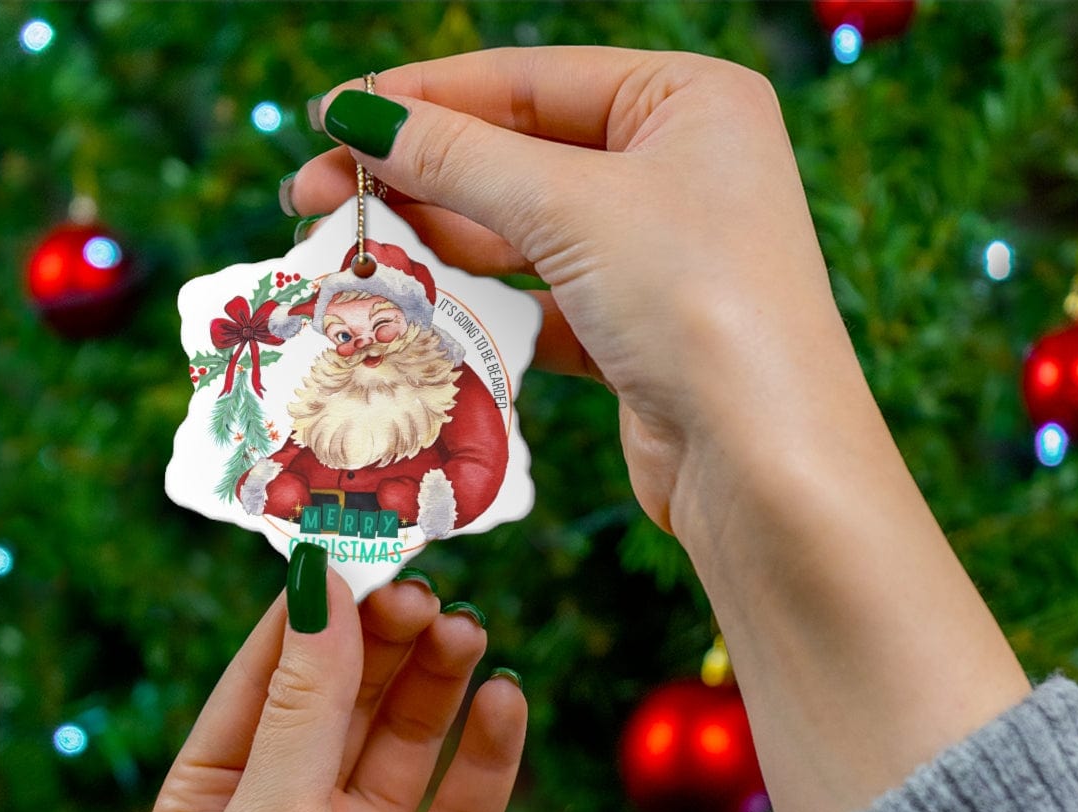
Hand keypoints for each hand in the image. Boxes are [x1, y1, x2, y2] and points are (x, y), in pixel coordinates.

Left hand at [149, 574, 524, 811]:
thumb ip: (304, 706)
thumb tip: (321, 583)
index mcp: (220, 795)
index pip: (269, 672)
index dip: (315, 607)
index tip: (362, 542)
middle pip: (348, 694)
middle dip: (386, 639)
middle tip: (429, 590)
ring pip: (411, 735)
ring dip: (439, 681)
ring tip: (469, 633)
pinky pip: (468, 799)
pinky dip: (490, 749)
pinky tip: (507, 702)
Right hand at [291, 47, 853, 534]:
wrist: (763, 465)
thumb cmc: (696, 303)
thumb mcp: (572, 208)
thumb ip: (460, 159)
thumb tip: (359, 117)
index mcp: (687, 102)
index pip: (528, 81)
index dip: (422, 98)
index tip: (331, 118)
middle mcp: (678, 169)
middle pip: (519, 157)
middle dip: (418, 178)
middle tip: (314, 198)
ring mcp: (658, 256)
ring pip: (524, 235)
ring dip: (441, 246)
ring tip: (352, 254)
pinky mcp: (636, 333)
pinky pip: (542, 303)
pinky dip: (485, 310)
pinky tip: (419, 312)